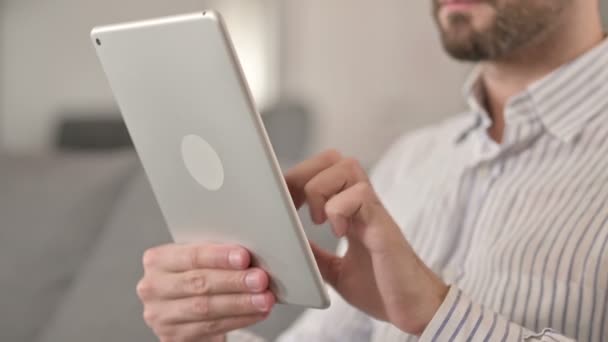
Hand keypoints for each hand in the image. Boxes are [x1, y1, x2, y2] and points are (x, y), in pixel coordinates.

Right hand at [137, 244, 274, 341]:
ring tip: (264, 298)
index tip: (244, 257)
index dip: (219, 257)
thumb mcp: (198, 261)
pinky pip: (211, 327)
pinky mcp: (173, 336)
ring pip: (206, 308)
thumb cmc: (196, 277)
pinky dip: (239, 319)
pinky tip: (256, 313)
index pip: (191, 256)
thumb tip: (251, 254)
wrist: (183, 309)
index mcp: (158, 260)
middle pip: (199, 283)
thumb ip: (216, 255)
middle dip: (234, 281)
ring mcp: (161, 315)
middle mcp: (153, 287)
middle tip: (260, 279)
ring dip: (241, 303)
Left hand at [285, 150, 448, 335]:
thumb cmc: (381, 290)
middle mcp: (362, 205)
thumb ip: (315, 255)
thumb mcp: (334, 271)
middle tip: (298, 207)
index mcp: (350, 212)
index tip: (283, 203)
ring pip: (346, 166)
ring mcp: (373, 212)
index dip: (299, 179)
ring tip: (319, 220)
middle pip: (333, 158)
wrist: (414, 310)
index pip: (323, 172)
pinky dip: (339, 209)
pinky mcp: (382, 226)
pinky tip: (339, 232)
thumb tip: (289, 246)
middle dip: (306, 175)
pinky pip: (359, 195)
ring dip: (322, 189)